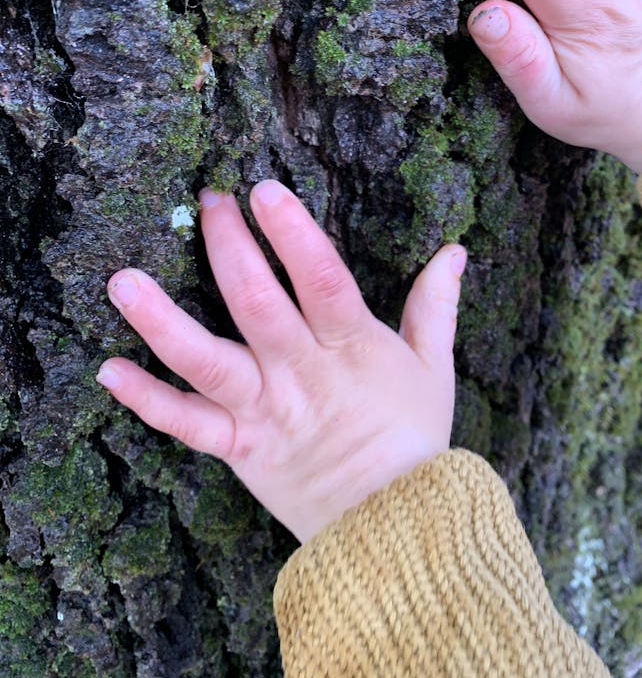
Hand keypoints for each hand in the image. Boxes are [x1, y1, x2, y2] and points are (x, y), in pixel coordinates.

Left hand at [97, 181, 464, 542]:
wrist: (393, 529)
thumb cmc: (414, 441)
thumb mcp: (432, 368)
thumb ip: (436, 306)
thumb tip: (455, 251)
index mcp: (351, 348)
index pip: (321, 279)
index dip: (293, 235)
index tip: (263, 190)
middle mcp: (301, 374)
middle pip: (256, 304)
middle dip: (228, 248)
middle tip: (206, 201)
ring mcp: (265, 411)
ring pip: (206, 362)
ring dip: (160, 320)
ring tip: (122, 280)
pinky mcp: (240, 448)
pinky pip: (186, 425)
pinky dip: (146, 399)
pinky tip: (108, 368)